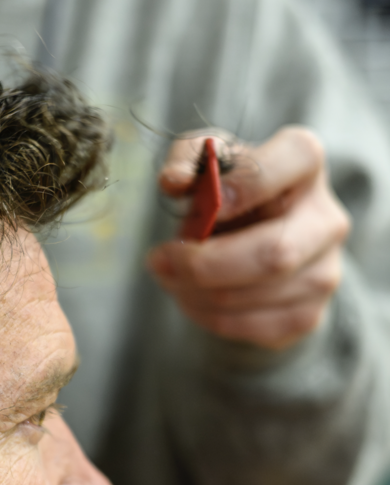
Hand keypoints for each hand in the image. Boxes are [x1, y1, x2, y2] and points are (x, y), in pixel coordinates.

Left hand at [148, 127, 349, 350]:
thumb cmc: (224, 197)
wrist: (248, 244)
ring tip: (169, 277)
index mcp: (304, 164)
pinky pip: (250, 325)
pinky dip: (207, 315)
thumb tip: (174, 181)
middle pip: (276, 253)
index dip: (251, 184)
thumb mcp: (204, 165)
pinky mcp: (307, 314)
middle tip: (158, 261)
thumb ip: (186, 159)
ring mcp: (324, 271)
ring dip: (195, 292)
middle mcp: (327, 219)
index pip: (295, 159)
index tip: (211, 205)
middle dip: (204, 264)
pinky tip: (191, 298)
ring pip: (257, 295)